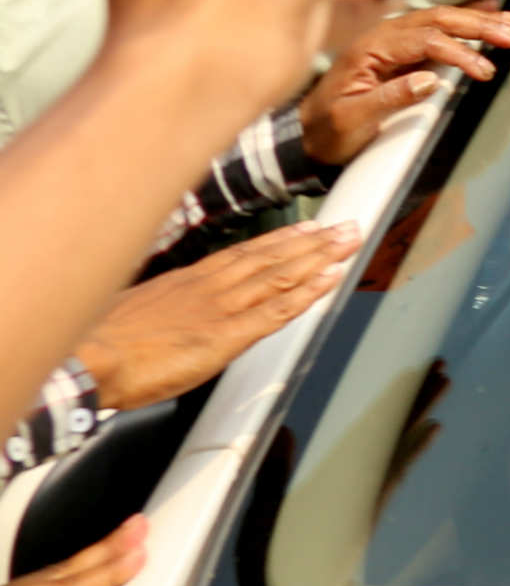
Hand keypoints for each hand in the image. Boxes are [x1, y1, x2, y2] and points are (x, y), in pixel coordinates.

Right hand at [74, 221, 358, 409]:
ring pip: (280, 274)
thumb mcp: (132, 314)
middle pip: (268, 257)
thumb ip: (161, 309)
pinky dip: (307, 292)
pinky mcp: (228, 335)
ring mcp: (221, 308)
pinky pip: (277, 309)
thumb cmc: (97, 344)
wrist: (84, 359)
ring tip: (348, 240)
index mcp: (185, 282)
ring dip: (319, 257)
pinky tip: (331, 278)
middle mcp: (208, 287)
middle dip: (310, 242)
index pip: (241, 255)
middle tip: (343, 226)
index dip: (276, 242)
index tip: (304, 229)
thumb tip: (167, 314)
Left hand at [302, 3, 509, 163]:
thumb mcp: (352, 120)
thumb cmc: (327, 131)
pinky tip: (488, 12)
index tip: (485, 70)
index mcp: (369, 50)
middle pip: (437, 20)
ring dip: (478, 20)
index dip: (459, 51)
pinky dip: (465, 19)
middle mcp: (381, 37)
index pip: (425, 40)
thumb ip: (389, 98)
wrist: (305, 136)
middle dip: (479, 25)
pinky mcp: (399, 50)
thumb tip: (430, 80)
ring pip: (440, 19)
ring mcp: (390, 41)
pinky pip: (436, 26)